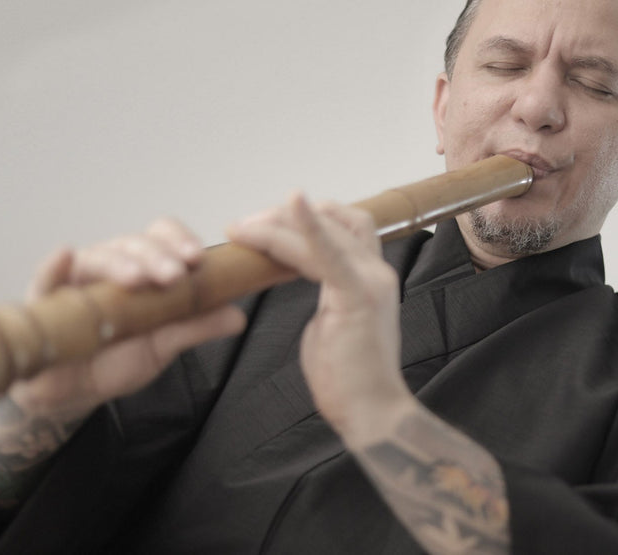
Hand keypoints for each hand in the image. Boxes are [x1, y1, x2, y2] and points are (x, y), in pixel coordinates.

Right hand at [7, 217, 246, 419]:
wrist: (75, 391)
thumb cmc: (118, 357)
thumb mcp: (164, 345)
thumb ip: (197, 327)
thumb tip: (237, 317)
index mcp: (143, 268)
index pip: (161, 238)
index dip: (179, 241)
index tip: (197, 259)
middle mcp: (111, 266)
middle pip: (133, 244)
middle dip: (156, 257)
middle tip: (174, 276)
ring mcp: (77, 280)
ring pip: (98, 257)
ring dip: (119, 263)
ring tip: (136, 279)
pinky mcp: (44, 300)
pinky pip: (45, 279)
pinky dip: (53, 267)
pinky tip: (64, 256)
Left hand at [227, 194, 413, 444]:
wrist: (370, 413)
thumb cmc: (348, 378)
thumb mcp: (330, 324)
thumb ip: (324, 296)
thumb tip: (296, 281)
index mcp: (370, 278)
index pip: (343, 227)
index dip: (306, 218)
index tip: (266, 224)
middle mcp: (377, 272)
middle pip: (333, 221)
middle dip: (285, 217)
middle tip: (244, 226)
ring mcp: (370, 281)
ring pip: (323, 234)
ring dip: (278, 225)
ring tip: (241, 229)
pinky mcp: (357, 296)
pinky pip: (328, 252)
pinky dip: (307, 226)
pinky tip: (291, 204)